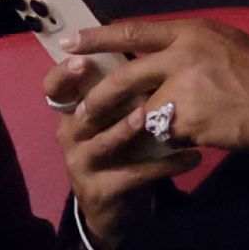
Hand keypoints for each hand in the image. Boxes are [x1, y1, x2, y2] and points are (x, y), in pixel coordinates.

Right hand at [44, 57, 201, 249]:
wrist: (115, 203)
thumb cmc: (120, 146)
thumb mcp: (115, 116)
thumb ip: (122, 87)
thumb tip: (152, 46)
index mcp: (72, 111)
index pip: (55, 87)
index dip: (64, 72)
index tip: (83, 58)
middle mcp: (70, 135)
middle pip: (84, 112)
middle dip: (110, 96)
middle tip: (141, 82)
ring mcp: (82, 164)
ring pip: (107, 141)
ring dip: (131, 128)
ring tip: (159, 117)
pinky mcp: (102, 190)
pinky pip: (136, 174)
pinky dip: (166, 164)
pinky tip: (193, 157)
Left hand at [61, 18, 248, 151]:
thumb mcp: (223, 42)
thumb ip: (188, 47)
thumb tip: (156, 57)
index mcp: (191, 32)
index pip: (134, 31)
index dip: (99, 38)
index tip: (71, 42)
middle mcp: (183, 56)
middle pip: (126, 76)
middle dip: (100, 96)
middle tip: (84, 110)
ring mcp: (184, 90)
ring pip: (144, 111)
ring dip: (146, 123)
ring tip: (159, 127)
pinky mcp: (188, 121)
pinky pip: (166, 134)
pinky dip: (173, 138)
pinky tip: (196, 133)